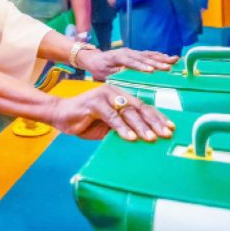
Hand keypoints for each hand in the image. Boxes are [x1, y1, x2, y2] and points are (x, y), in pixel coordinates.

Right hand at [50, 85, 173, 140]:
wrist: (59, 115)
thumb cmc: (85, 121)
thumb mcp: (108, 126)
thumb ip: (123, 126)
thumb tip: (144, 137)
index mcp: (121, 96)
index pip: (143, 106)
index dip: (157, 117)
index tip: (170, 128)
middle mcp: (115, 92)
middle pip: (139, 107)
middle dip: (154, 122)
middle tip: (165, 134)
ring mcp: (104, 95)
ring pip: (127, 111)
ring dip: (140, 126)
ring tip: (150, 138)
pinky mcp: (94, 103)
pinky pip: (111, 117)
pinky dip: (121, 128)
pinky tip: (130, 137)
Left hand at [76, 47, 178, 80]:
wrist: (94, 58)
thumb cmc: (98, 68)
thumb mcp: (103, 74)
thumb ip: (115, 75)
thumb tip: (128, 77)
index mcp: (117, 57)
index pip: (130, 62)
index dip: (141, 66)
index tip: (151, 71)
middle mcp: (126, 52)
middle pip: (142, 57)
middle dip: (156, 63)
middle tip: (168, 68)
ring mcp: (132, 51)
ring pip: (148, 54)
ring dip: (161, 58)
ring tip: (174, 61)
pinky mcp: (136, 53)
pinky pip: (149, 54)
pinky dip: (159, 56)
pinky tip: (169, 58)